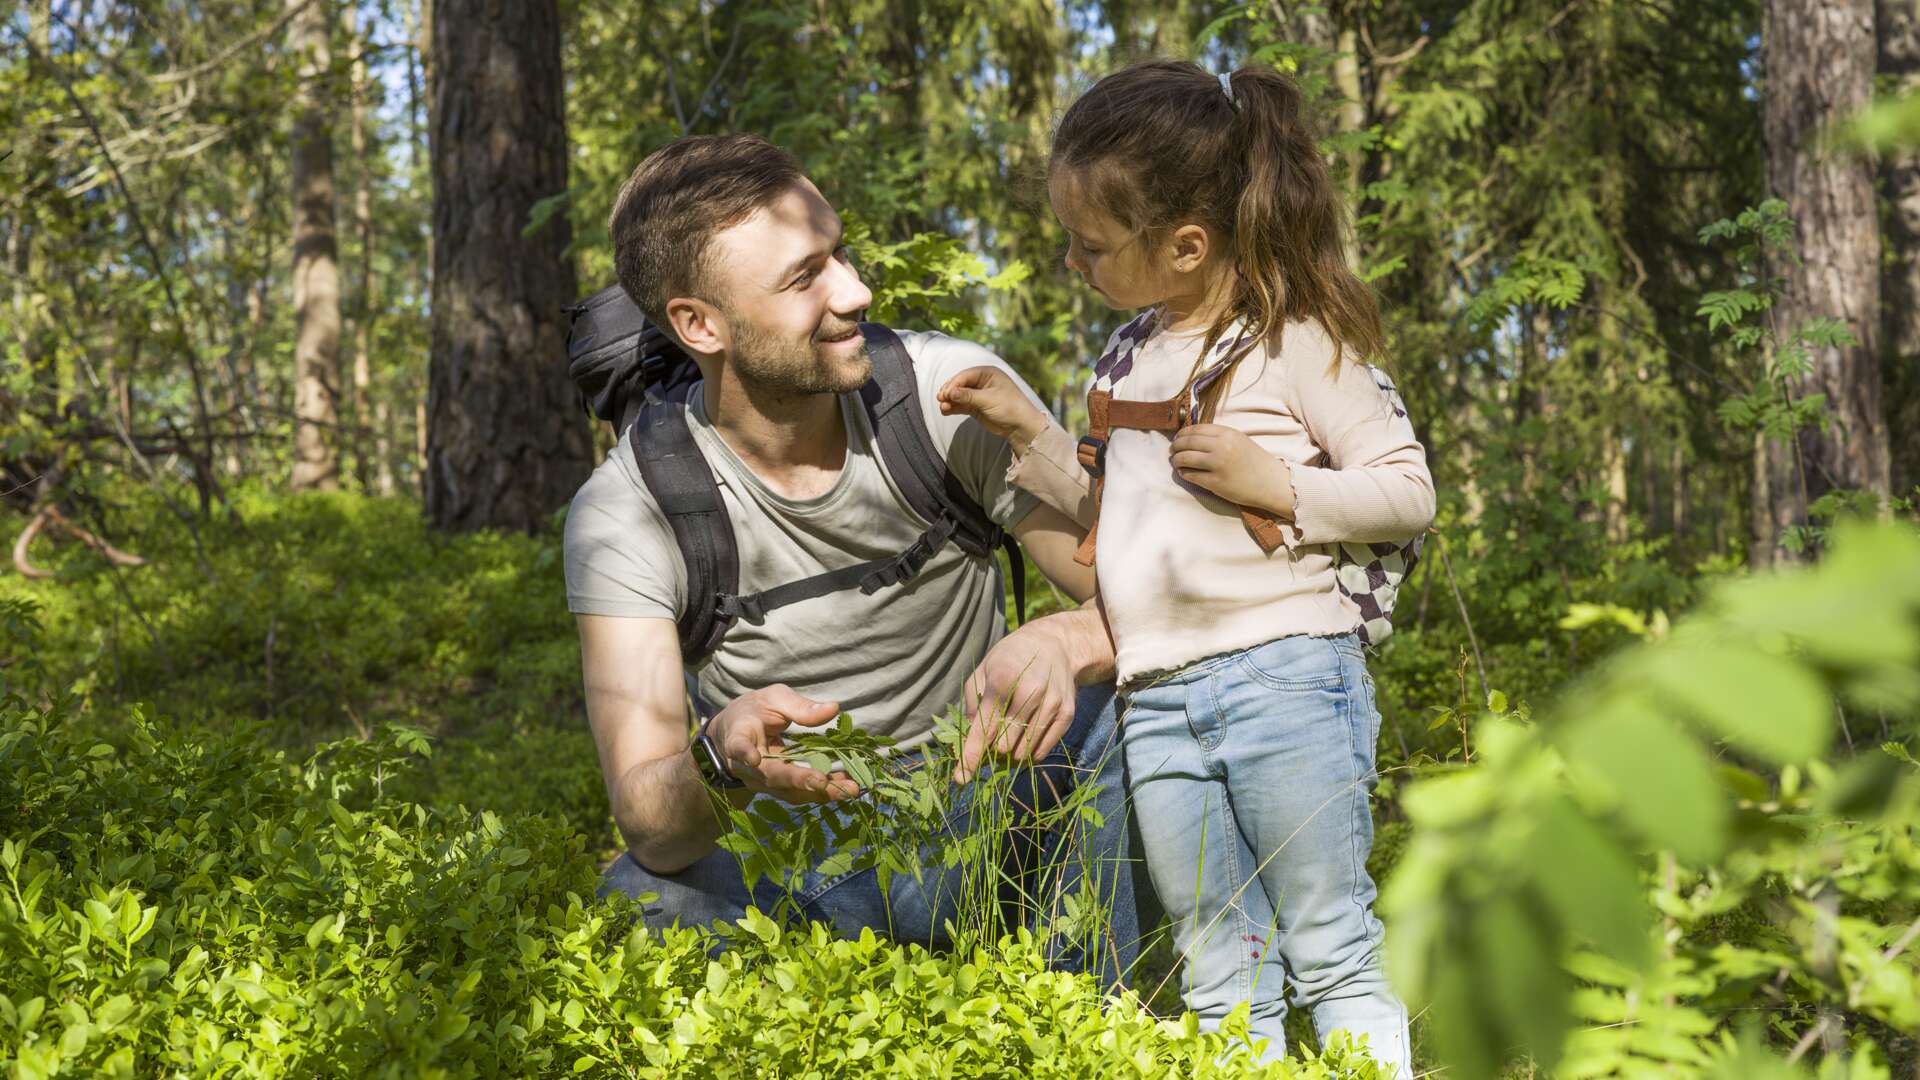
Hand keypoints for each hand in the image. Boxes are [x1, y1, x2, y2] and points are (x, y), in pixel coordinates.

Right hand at [707, 684, 861, 803]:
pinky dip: (824, 792)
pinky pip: (801, 793)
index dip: (745, 753)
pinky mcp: (778, 789)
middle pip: (771, 776)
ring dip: (819, 792)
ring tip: (849, 788)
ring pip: (789, 792)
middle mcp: (747, 766)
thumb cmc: (756, 710)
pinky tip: (847, 786)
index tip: (754, 759)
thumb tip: (834, 708)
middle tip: (823, 783)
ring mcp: (762, 782)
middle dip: (798, 780)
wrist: (737, 733)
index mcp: (739, 737)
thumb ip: (800, 706)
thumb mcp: (774, 698)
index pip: (738, 746)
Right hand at [937, 366, 1047, 449]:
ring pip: (959, 395)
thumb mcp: (988, 400)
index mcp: (988, 373)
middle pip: (960, 384)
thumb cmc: (1009, 407)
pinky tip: (945, 411)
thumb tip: (949, 392)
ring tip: (942, 407)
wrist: (1020, 427)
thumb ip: (968, 396)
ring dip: (950, 401)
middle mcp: (982, 382)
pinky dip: (954, 407)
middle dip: (950, 392)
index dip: (954, 384)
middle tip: (940, 399)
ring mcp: (979, 395)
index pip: (966, 375)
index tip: (945, 393)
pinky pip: (962, 405)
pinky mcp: (976, 407)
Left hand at [952, 622, 1077, 783]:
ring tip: (1010, 734)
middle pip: (1004, 746)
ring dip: (1012, 752)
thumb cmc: (1010, 659)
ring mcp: (1052, 704)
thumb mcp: (982, 670)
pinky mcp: (1066, 714)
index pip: (985, 728)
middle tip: (993, 737)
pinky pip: (1044, 750)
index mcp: (1004, 680)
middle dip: (994, 748)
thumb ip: (971, 704)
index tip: (961, 778)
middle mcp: (1031, 692)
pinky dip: (1031, 751)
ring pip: (1025, 752)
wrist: (1054, 644)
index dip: (971, 755)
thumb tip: (969, 739)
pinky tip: (1026, 736)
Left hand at [1168, 423, 1295, 517]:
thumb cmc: (1256, 461)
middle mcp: (1222, 447)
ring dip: (1176, 459)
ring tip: (1175, 461)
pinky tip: (1183, 473)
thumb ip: (1220, 437)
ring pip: (1186, 458)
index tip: (1178, 437)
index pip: (1196, 429)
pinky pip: (1191, 476)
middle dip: (1176, 446)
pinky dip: (1184, 473)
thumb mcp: (1240, 441)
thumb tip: (1193, 436)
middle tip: (1172, 450)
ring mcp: (1218, 465)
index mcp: (1228, 434)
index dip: (1183, 433)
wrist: (1271, 483)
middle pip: (1188, 442)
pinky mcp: (1216, 483)